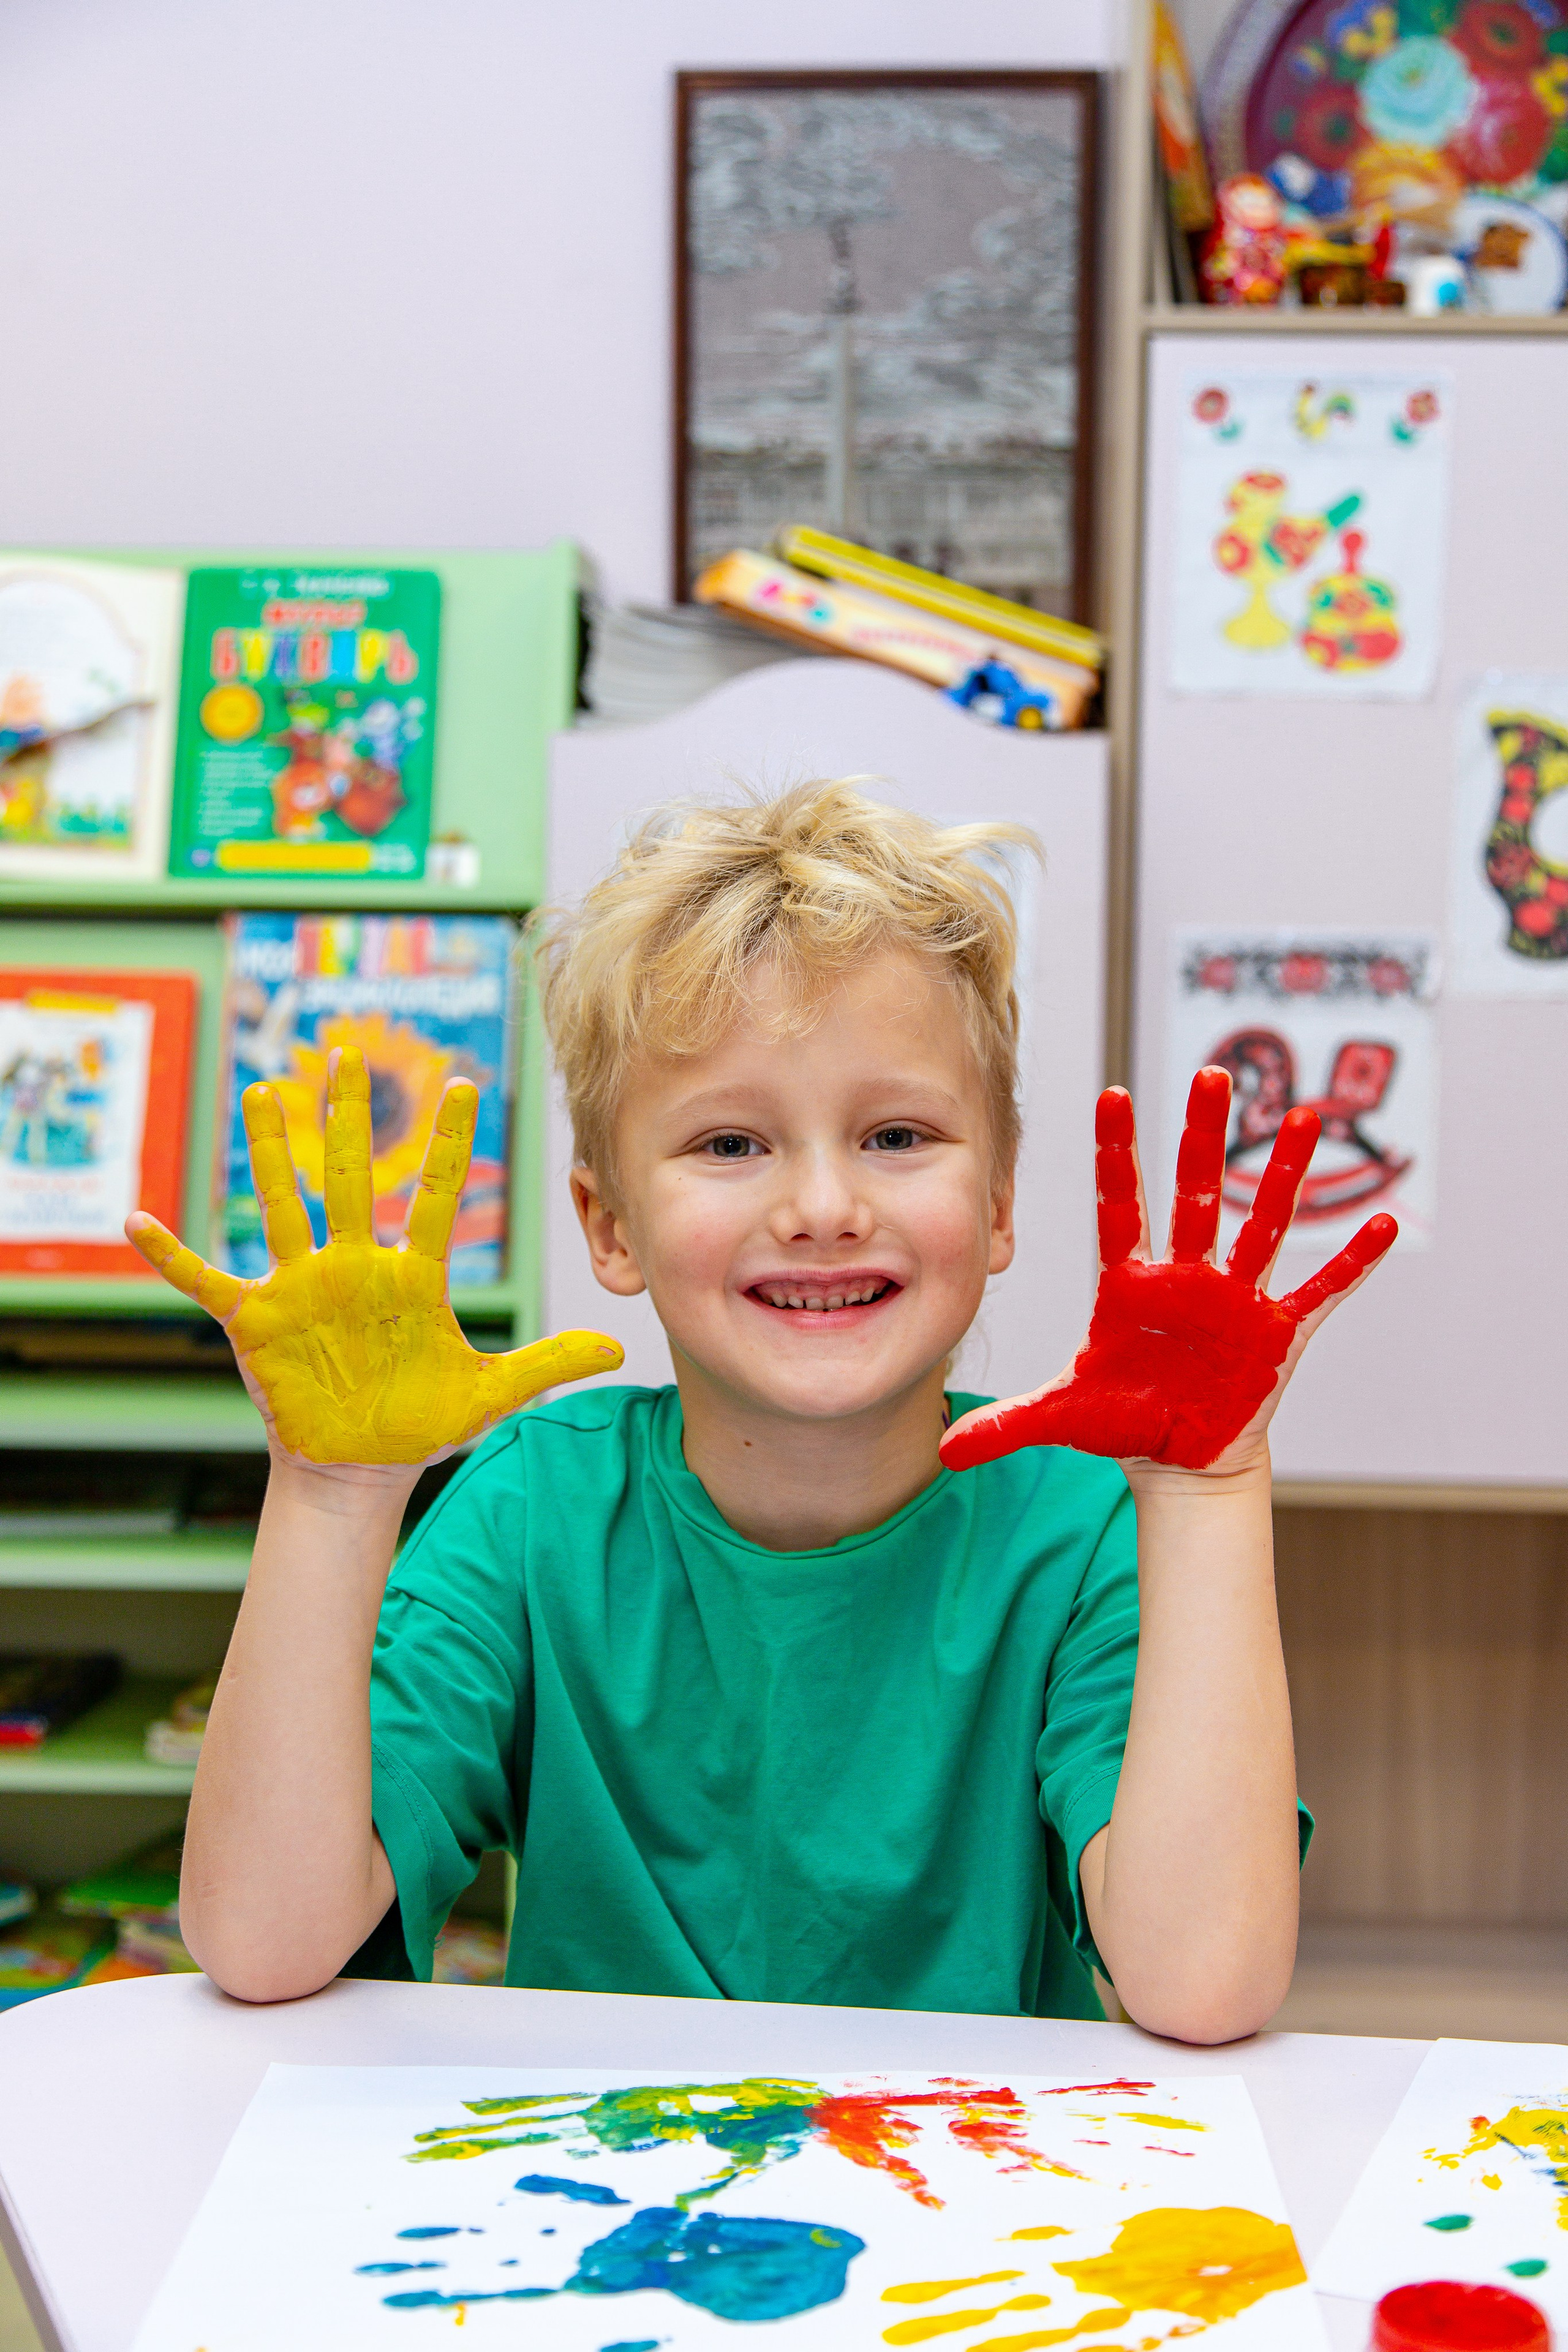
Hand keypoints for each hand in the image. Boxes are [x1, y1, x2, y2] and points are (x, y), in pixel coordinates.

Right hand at [125, 1047, 621, 1467]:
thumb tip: (619, 1351)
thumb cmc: (421, 1426)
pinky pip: (205, 1280)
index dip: (452, 1144)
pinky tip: (139, 1220)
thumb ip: (548, 1363)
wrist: (362, 1469)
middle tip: (346, 1054)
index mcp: (412, 1276)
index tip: (466, 1085)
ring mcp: (303, 1288)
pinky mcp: (257, 1321)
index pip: (438, 1196)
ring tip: (262, 1092)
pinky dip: (171, 1254)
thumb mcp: (491, 1395)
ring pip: (283, 1205)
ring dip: (271, 1152)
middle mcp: (354, 1267)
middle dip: (349, 1118)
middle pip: (354, 1178)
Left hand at [941, 1067, 1394, 1475]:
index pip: (1119, 1203)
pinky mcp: (1275, 1333)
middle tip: (1212, 1074)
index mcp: (1131, 1283)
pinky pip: (1321, 1289)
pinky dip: (1352, 1261)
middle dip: (1202, 1135)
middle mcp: (1186, 1277)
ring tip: (1301, 1117)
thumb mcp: (1062, 1417)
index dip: (1116, 1153)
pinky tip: (1383, 1223)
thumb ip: (1006, 1424)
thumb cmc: (1124, 1423)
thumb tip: (943, 1448)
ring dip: (1283, 1173)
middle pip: (1195, 1192)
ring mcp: (1234, 1300)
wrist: (1179, 1460)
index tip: (1110, 1094)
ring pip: (1261, 1221)